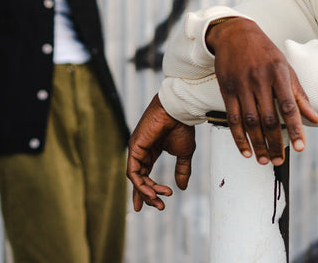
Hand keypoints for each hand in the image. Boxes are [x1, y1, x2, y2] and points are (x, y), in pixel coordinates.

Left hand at [126, 94, 195, 210]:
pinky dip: (140, 184)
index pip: (145, 175)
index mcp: (151, 152)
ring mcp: (136, 149)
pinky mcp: (134, 147)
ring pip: (136, 178)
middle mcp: (141, 151)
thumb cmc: (181, 127)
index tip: (156, 204)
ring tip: (159, 200)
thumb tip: (182, 187)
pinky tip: (151, 191)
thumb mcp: (184, 153)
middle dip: (147, 195)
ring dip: (147, 191)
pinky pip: (133, 171)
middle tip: (159, 206)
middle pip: (139, 179)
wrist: (179, 111)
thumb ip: (182, 170)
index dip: (147, 191)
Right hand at [207, 18, 317, 165]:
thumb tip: (314, 117)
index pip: (288, 106)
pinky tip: (246, 150)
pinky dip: (239, 137)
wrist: (235, 34)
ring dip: (257, 144)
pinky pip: (232, 118)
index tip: (301, 147)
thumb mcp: (285, 67)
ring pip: (249, 122)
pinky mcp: (227, 89)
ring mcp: (241, 85)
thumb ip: (299, 94)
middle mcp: (259, 80)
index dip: (295, 128)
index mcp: (278, 74)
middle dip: (275, 143)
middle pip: (268, 118)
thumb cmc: (265, 52)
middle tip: (279, 161)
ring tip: (265, 160)